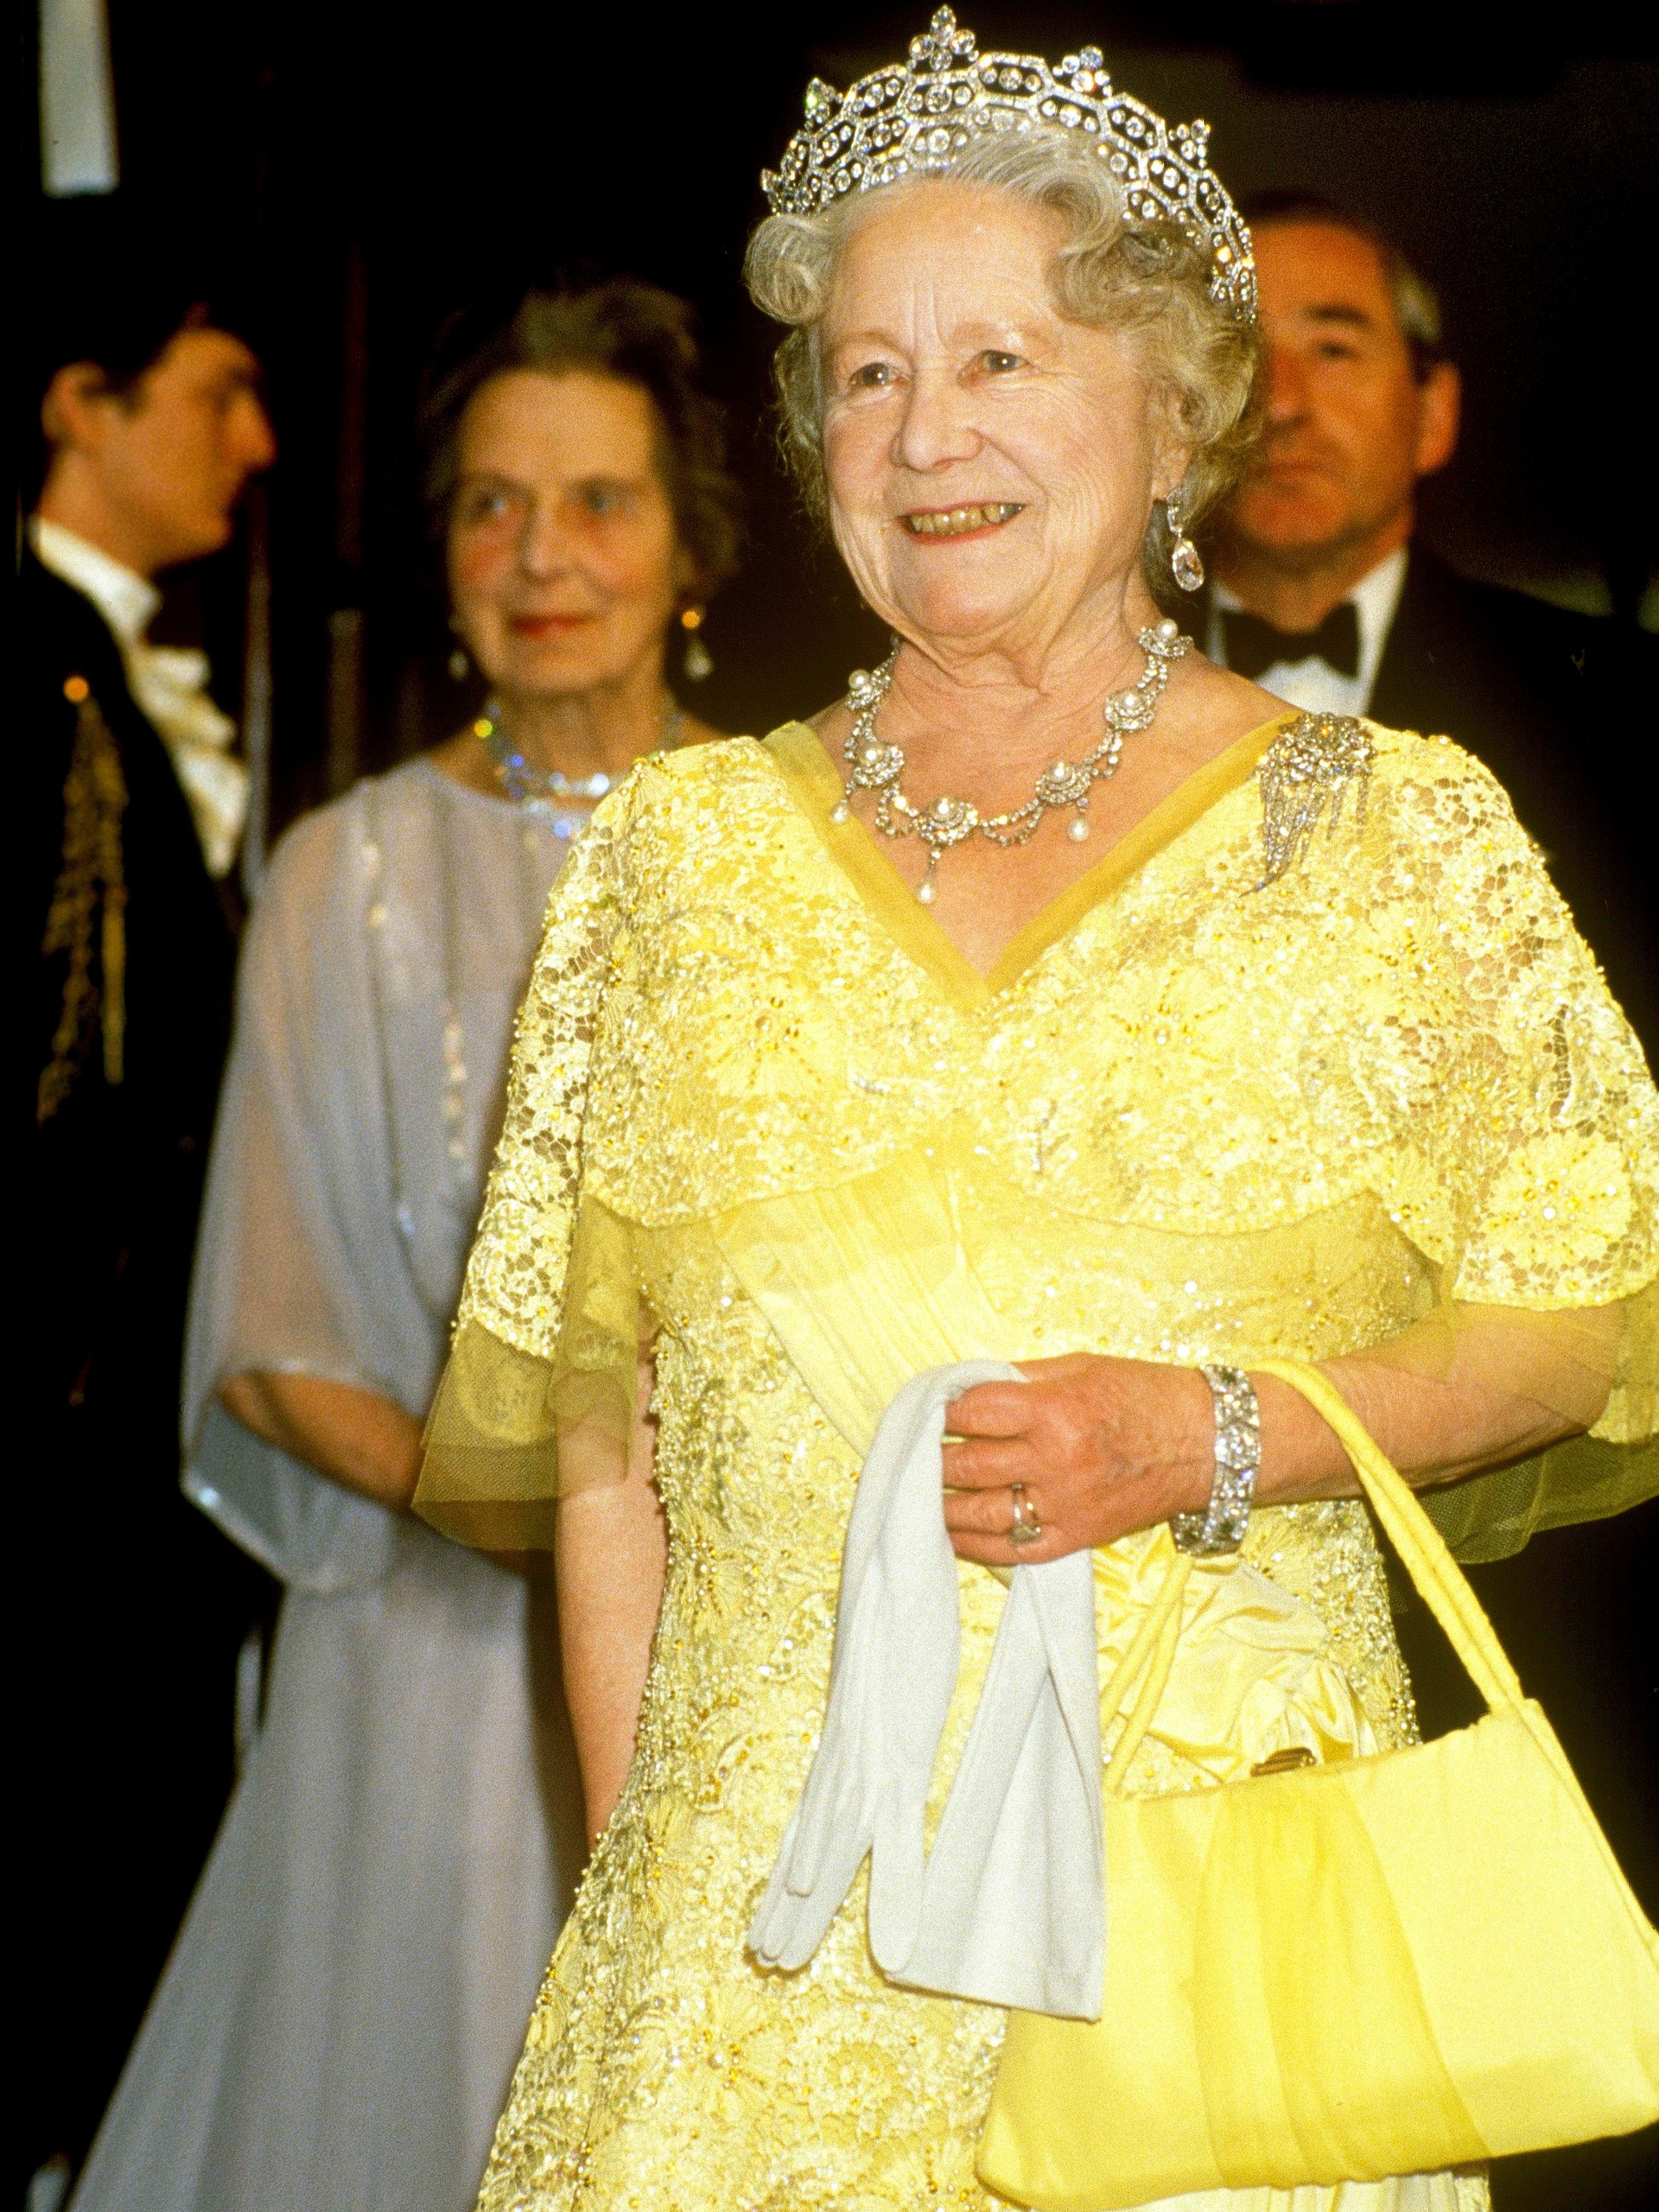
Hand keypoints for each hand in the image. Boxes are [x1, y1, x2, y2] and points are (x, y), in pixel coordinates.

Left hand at [942, 1354, 1213, 1566]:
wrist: (1209, 1443)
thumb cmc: (1147, 1395)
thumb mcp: (1082, 1367)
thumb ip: (1022, 1379)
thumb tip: (970, 1388)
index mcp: (1054, 1409)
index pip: (972, 1413)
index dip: (942, 1411)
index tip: (930, 1410)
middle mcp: (1055, 1460)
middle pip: (967, 1465)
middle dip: (934, 1458)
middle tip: (918, 1452)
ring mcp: (1065, 1504)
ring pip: (980, 1513)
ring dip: (942, 1505)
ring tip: (922, 1495)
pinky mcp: (1076, 1538)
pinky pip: (1012, 1550)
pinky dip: (976, 1544)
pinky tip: (954, 1532)